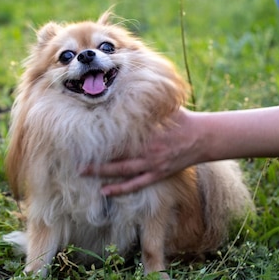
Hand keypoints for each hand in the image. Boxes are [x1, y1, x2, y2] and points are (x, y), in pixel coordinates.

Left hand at [88, 108, 208, 196]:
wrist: (203, 137)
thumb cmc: (182, 119)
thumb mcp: (164, 106)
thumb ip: (147, 103)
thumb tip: (129, 88)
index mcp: (147, 132)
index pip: (119, 135)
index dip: (101, 137)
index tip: (83, 136)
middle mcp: (147, 150)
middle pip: (116, 155)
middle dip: (96, 158)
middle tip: (76, 159)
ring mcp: (152, 164)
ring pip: (122, 171)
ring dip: (102, 173)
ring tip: (83, 173)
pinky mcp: (157, 174)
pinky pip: (135, 184)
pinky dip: (120, 189)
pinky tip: (105, 191)